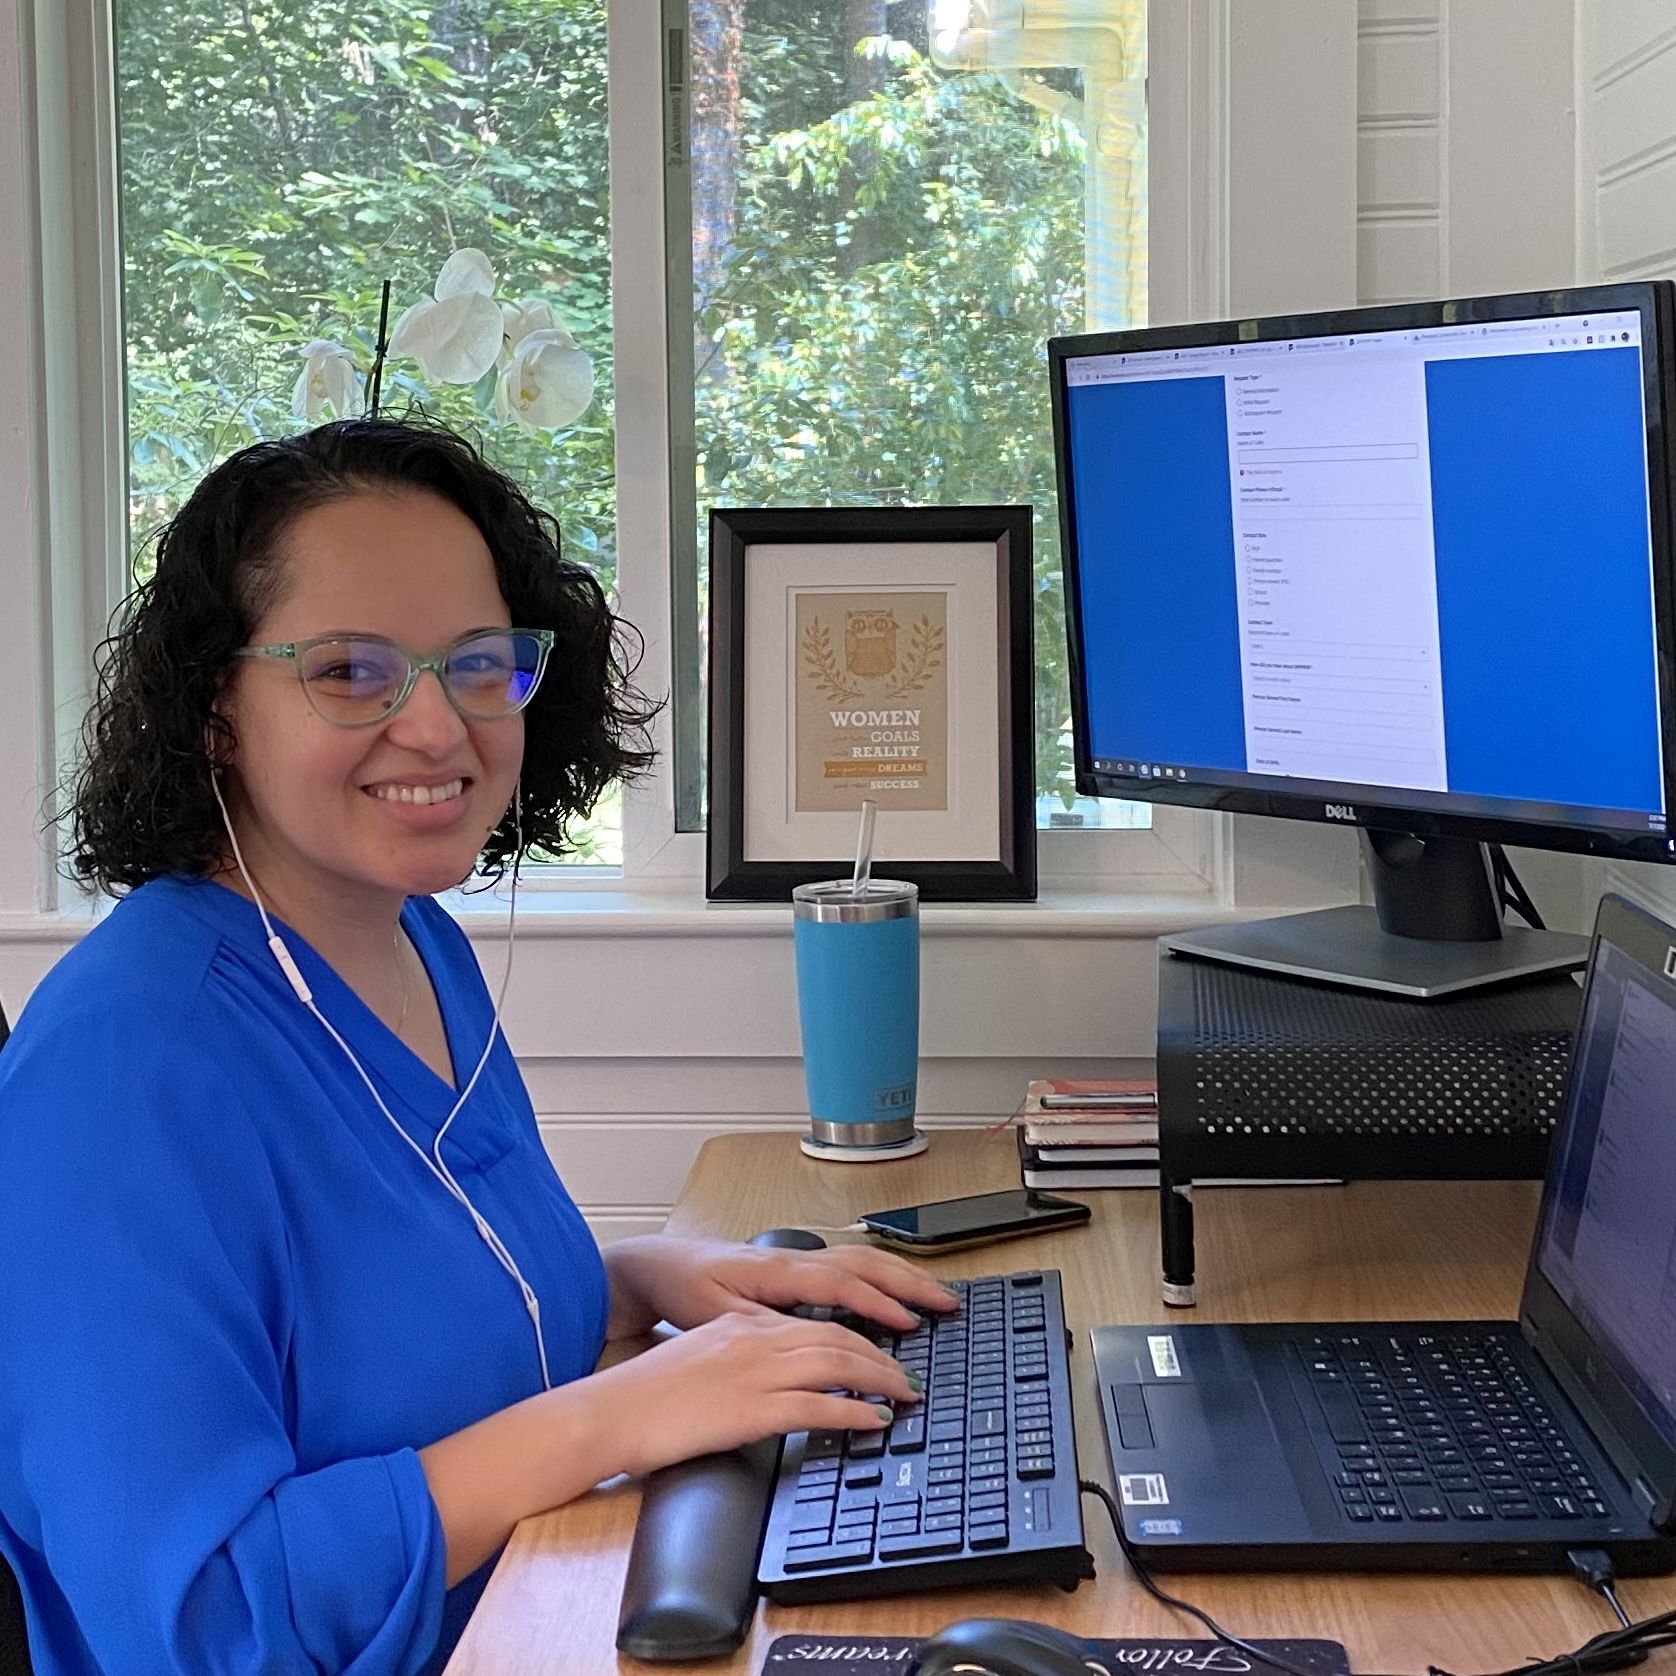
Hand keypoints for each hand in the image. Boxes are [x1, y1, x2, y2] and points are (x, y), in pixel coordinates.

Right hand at [582, 1310, 922, 1477]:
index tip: (884, 1348)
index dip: (859, 1333)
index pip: (816, 1320)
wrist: (608, 1412)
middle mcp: (754, 1338)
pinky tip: (875, 1419)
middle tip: (908, 1372)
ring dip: (880, 1377)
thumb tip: (773, 1381)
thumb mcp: (700, 1360)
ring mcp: (755, 1371)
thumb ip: (740, 1360)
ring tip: (904, 1393)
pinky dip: (854, 1410)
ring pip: (837, 1362)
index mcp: (742, 1323)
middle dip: (882, 1353)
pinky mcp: (752, 1408)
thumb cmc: (645, 1396)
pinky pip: (818, 1405)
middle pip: (838, 1335)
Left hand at [603, 1235, 958, 1336]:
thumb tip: (806, 1345)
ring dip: (899, 1275)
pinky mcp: (790, 1268)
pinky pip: (846, 1265)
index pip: (843, 1284)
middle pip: (865, 1262)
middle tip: (947, 1302)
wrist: (653, 1266)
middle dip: (909, 1282)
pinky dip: (877, 1275)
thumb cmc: (682, 1289)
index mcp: (777, 1271)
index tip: (911, 1325)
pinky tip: (890, 1291)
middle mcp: (793, 1259)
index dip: (880, 1304)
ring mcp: (794, 1260)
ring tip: (933, 1295)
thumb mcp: (717, 1319)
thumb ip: (763, 1331)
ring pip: (859, 1258)